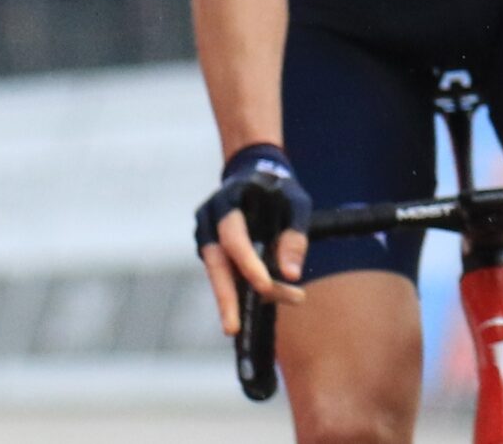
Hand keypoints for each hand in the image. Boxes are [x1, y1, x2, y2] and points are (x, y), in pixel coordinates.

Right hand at [195, 144, 310, 334]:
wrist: (254, 173)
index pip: (234, 237)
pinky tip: (262, 298)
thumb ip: (295, 235)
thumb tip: (291, 276)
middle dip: (225, 297)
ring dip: (236, 297)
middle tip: (232, 329)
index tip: (264, 286)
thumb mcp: (296, 203)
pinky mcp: (211, 250)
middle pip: (215, 263)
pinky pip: (224, 272)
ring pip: (218, 273)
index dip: (247, 263)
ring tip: (245, 325)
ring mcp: (206, 236)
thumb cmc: (280, 188)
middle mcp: (210, 220)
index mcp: (228, 201)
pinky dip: (241, 287)